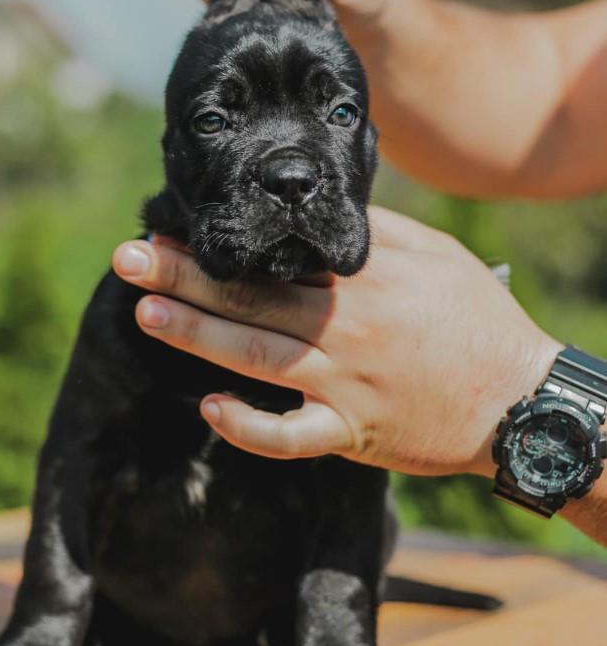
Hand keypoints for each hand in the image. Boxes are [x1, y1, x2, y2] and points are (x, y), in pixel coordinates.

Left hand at [113, 208, 561, 476]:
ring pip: (258, 356)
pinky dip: (249, 426)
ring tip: (146, 314)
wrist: (518, 399)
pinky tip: (209, 409)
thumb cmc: (478, 320)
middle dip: (184, 276)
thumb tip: (320, 210)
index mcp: (364, 279)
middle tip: (128, 258)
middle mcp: (347, 327)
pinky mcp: (353, 433)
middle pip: (253, 298)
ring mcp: (346, 383)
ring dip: (198, 335)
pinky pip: (291, 435)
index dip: (221, 242)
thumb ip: (377, 232)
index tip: (170, 226)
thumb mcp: (437, 255)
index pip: (277, 253)